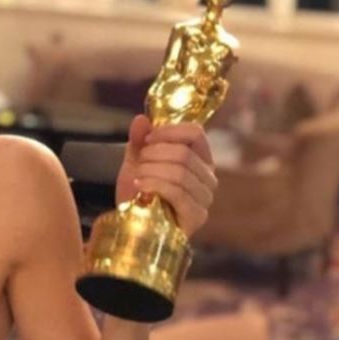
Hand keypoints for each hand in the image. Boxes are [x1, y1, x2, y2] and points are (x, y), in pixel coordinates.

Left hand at [115, 115, 217, 236]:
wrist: (130, 220)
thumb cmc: (139, 189)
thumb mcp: (136, 160)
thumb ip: (138, 140)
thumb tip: (141, 119)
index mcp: (199, 158)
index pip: (195, 133)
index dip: (169, 131)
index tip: (147, 138)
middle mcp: (208, 178)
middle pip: (184, 153)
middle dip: (154, 155)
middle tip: (139, 163)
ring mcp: (205, 199)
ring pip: (180, 172)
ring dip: (151, 171)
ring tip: (137, 177)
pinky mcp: (197, 216)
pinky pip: (177, 192)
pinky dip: (154, 185)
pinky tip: (140, 187)